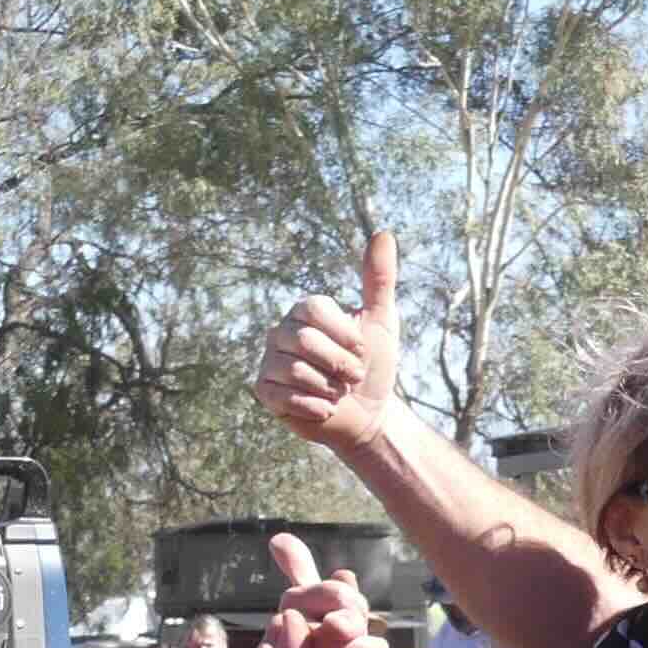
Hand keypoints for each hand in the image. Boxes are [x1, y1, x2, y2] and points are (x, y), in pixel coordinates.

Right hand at [255, 232, 404, 458]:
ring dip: (328, 388)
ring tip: (337, 392)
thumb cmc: (372, 365)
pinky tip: (324, 408)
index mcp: (305, 311)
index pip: (314, 309)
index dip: (343, 335)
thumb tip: (383, 233)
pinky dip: (313, 407)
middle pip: (304, 341)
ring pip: (294, 370)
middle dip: (339, 364)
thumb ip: (379, 279)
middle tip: (353, 376)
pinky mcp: (264, 392)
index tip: (362, 350)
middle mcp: (281, 331)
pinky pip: (283, 396)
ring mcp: (270, 361)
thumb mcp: (382, 320)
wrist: (367, 414)